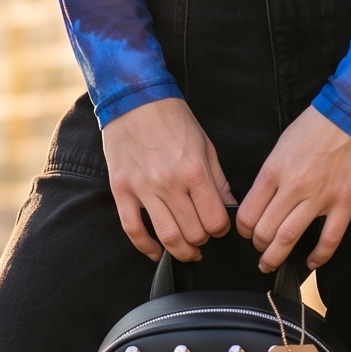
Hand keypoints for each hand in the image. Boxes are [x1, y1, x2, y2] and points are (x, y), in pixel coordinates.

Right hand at [101, 97, 236, 261]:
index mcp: (195, 171)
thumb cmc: (172, 119)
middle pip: (193, 232)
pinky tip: (156, 252)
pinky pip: (133, 229)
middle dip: (202, 241)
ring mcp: (143, 188)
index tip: (219, 228)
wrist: (134, 99)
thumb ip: (218, 179)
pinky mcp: (121, 190)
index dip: (221, 230)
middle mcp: (170, 183)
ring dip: (180, 251)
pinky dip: (146, 247)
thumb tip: (229, 206)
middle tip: (203, 238)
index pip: (215, 220)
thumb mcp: (205, 145)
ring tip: (186, 251)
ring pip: (167, 236)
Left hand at [237, 106, 350, 272]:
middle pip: (265, 230)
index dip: (243, 230)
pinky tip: (310, 263)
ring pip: (290, 238)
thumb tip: (260, 200)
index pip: (248, 212)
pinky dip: (318, 257)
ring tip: (271, 263)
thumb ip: (270, 174)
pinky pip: (329, 239)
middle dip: (258, 247)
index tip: (246, 233)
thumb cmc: (317, 126)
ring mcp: (320, 197)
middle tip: (259, 251)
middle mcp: (293, 187)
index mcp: (274, 171)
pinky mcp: (345, 203)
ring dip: (277, 256)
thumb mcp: (282, 145)